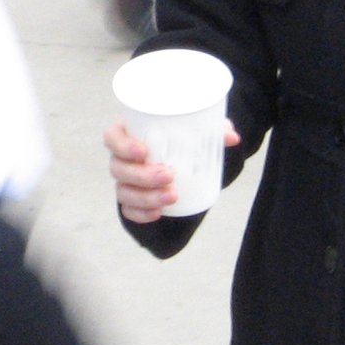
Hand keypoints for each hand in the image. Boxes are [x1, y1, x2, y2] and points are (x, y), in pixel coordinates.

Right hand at [105, 119, 238, 223]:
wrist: (184, 162)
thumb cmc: (184, 139)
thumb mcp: (198, 131)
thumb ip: (213, 130)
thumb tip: (233, 137)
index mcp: (129, 133)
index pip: (112, 138)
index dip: (122, 146)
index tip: (144, 151)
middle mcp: (122, 158)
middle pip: (118, 168)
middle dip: (141, 175)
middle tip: (168, 175)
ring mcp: (125, 182)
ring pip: (123, 192)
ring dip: (146, 196)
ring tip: (172, 196)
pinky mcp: (132, 201)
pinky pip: (128, 211)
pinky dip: (141, 214)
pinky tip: (158, 214)